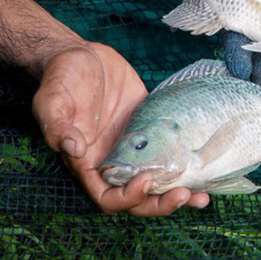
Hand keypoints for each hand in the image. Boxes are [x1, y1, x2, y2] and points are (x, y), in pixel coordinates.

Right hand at [32, 42, 209, 215]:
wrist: (83, 56)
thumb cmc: (61, 78)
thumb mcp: (52, 99)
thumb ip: (57, 125)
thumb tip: (73, 147)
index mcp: (89, 163)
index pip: (109, 199)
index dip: (128, 198)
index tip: (145, 180)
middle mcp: (115, 161)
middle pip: (140, 198)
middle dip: (162, 203)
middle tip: (187, 195)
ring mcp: (137, 147)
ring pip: (159, 180)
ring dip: (180, 191)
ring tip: (203, 196)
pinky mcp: (153, 130)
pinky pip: (171, 154)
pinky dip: (188, 164)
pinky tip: (208, 167)